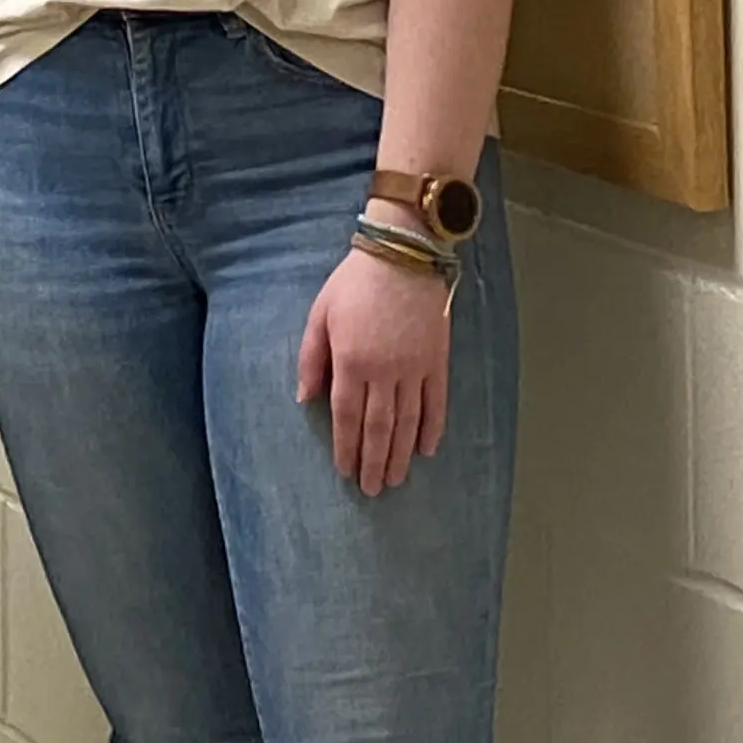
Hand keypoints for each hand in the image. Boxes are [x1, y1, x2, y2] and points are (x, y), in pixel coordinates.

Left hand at [296, 245, 453, 495]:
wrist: (403, 253)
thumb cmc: (354, 282)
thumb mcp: (320, 314)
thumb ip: (311, 358)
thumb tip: (304, 398)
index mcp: (351, 361)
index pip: (346, 416)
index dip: (346, 447)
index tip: (346, 471)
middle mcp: (384, 371)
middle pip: (379, 428)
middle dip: (374, 461)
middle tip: (373, 489)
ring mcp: (415, 368)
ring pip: (408, 422)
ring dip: (401, 454)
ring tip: (396, 479)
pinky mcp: (438, 360)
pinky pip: (436, 403)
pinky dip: (432, 428)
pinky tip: (427, 450)